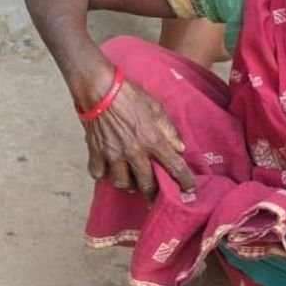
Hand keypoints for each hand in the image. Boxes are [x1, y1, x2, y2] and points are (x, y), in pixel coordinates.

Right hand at [84, 80, 194, 199]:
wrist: (98, 88)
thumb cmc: (128, 94)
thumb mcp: (155, 107)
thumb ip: (169, 129)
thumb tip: (179, 148)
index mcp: (152, 140)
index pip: (175, 168)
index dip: (185, 182)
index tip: (189, 189)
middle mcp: (134, 152)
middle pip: (147, 185)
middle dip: (153, 195)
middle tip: (154, 198)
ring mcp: (113, 154)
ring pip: (122, 183)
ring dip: (128, 184)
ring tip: (130, 180)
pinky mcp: (95, 151)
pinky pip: (99, 173)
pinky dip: (104, 174)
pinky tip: (108, 169)